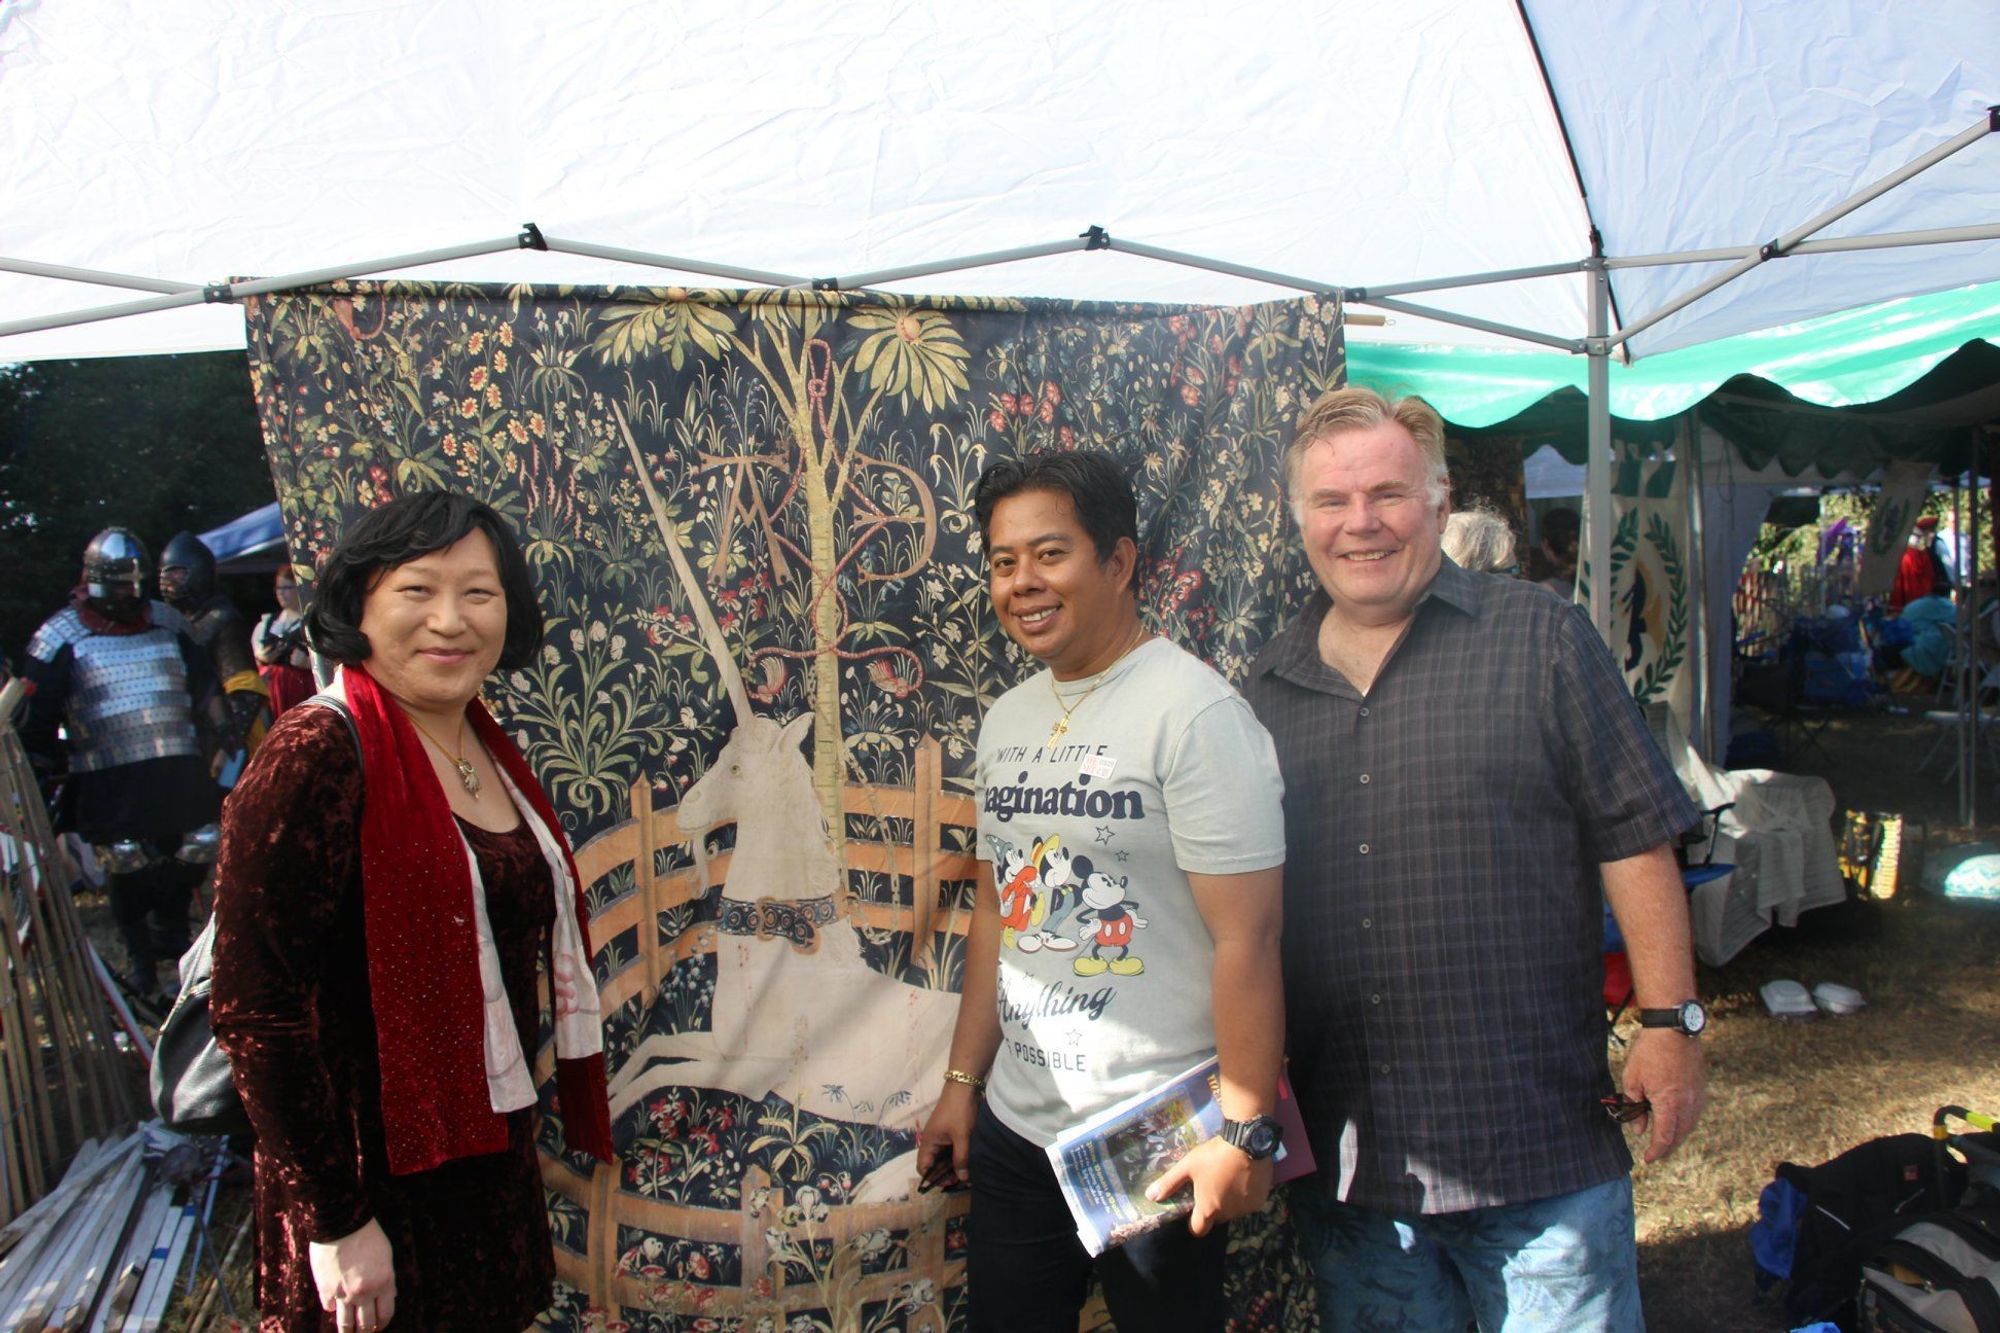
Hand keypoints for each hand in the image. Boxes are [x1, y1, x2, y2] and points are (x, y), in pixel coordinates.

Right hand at [308, 1218, 395, 1332]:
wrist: (340, 1222)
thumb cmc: (366, 1235)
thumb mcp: (386, 1256)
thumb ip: (387, 1280)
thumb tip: (390, 1297)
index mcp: (383, 1283)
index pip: (385, 1315)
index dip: (382, 1324)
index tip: (378, 1326)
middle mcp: (364, 1292)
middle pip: (365, 1324)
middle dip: (366, 1330)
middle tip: (365, 1330)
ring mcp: (343, 1293)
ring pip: (345, 1324)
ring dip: (348, 1330)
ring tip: (349, 1331)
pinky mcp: (325, 1289)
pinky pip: (329, 1308)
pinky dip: (333, 1308)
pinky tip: (335, 1306)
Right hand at [916, 1081, 979, 1192]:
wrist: (964, 1087)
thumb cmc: (959, 1111)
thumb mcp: (961, 1136)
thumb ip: (961, 1158)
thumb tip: (962, 1178)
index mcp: (928, 1142)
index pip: (923, 1167)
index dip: (932, 1178)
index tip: (949, 1182)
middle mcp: (932, 1142)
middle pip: (934, 1165)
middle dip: (945, 1174)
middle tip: (962, 1179)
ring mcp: (941, 1137)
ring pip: (944, 1158)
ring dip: (953, 1166)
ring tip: (967, 1173)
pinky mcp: (951, 1133)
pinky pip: (951, 1150)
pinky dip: (957, 1157)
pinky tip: (968, 1161)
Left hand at [1145, 1136, 1272, 1235]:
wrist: (1247, 1142)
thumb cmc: (1213, 1156)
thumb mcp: (1188, 1166)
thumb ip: (1169, 1183)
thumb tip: (1150, 1197)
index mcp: (1209, 1209)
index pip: (1199, 1229)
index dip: (1194, 1222)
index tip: (1194, 1208)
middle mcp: (1228, 1214)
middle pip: (1217, 1218)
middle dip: (1213, 1207)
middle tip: (1210, 1186)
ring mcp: (1246, 1208)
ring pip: (1234, 1211)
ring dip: (1230, 1201)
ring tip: (1227, 1179)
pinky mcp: (1260, 1200)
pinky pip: (1249, 1203)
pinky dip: (1245, 1195)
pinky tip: (1242, 1178)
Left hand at [1620, 1027, 1706, 1162]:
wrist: (1673, 1029)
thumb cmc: (1649, 1051)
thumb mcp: (1632, 1078)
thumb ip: (1635, 1106)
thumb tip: (1639, 1129)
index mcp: (1669, 1103)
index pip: (1664, 1137)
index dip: (1656, 1151)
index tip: (1648, 1159)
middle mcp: (1687, 1104)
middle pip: (1679, 1135)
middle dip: (1667, 1147)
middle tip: (1656, 1153)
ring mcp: (1697, 1096)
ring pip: (1689, 1125)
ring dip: (1678, 1135)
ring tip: (1666, 1140)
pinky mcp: (1701, 1088)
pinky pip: (1695, 1112)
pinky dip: (1686, 1122)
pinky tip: (1677, 1121)